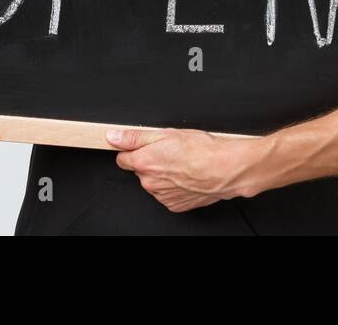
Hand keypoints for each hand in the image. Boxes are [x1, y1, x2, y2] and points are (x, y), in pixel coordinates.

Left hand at [106, 127, 260, 211]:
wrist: (224, 169)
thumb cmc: (201, 150)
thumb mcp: (166, 133)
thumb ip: (135, 136)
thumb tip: (113, 136)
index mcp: (144, 163)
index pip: (122, 159)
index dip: (133, 151)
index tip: (143, 148)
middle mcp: (149, 183)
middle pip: (140, 171)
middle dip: (150, 162)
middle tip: (170, 152)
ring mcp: (162, 196)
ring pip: (154, 183)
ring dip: (162, 175)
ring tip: (182, 164)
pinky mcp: (174, 205)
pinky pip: (167, 194)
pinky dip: (173, 186)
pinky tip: (186, 176)